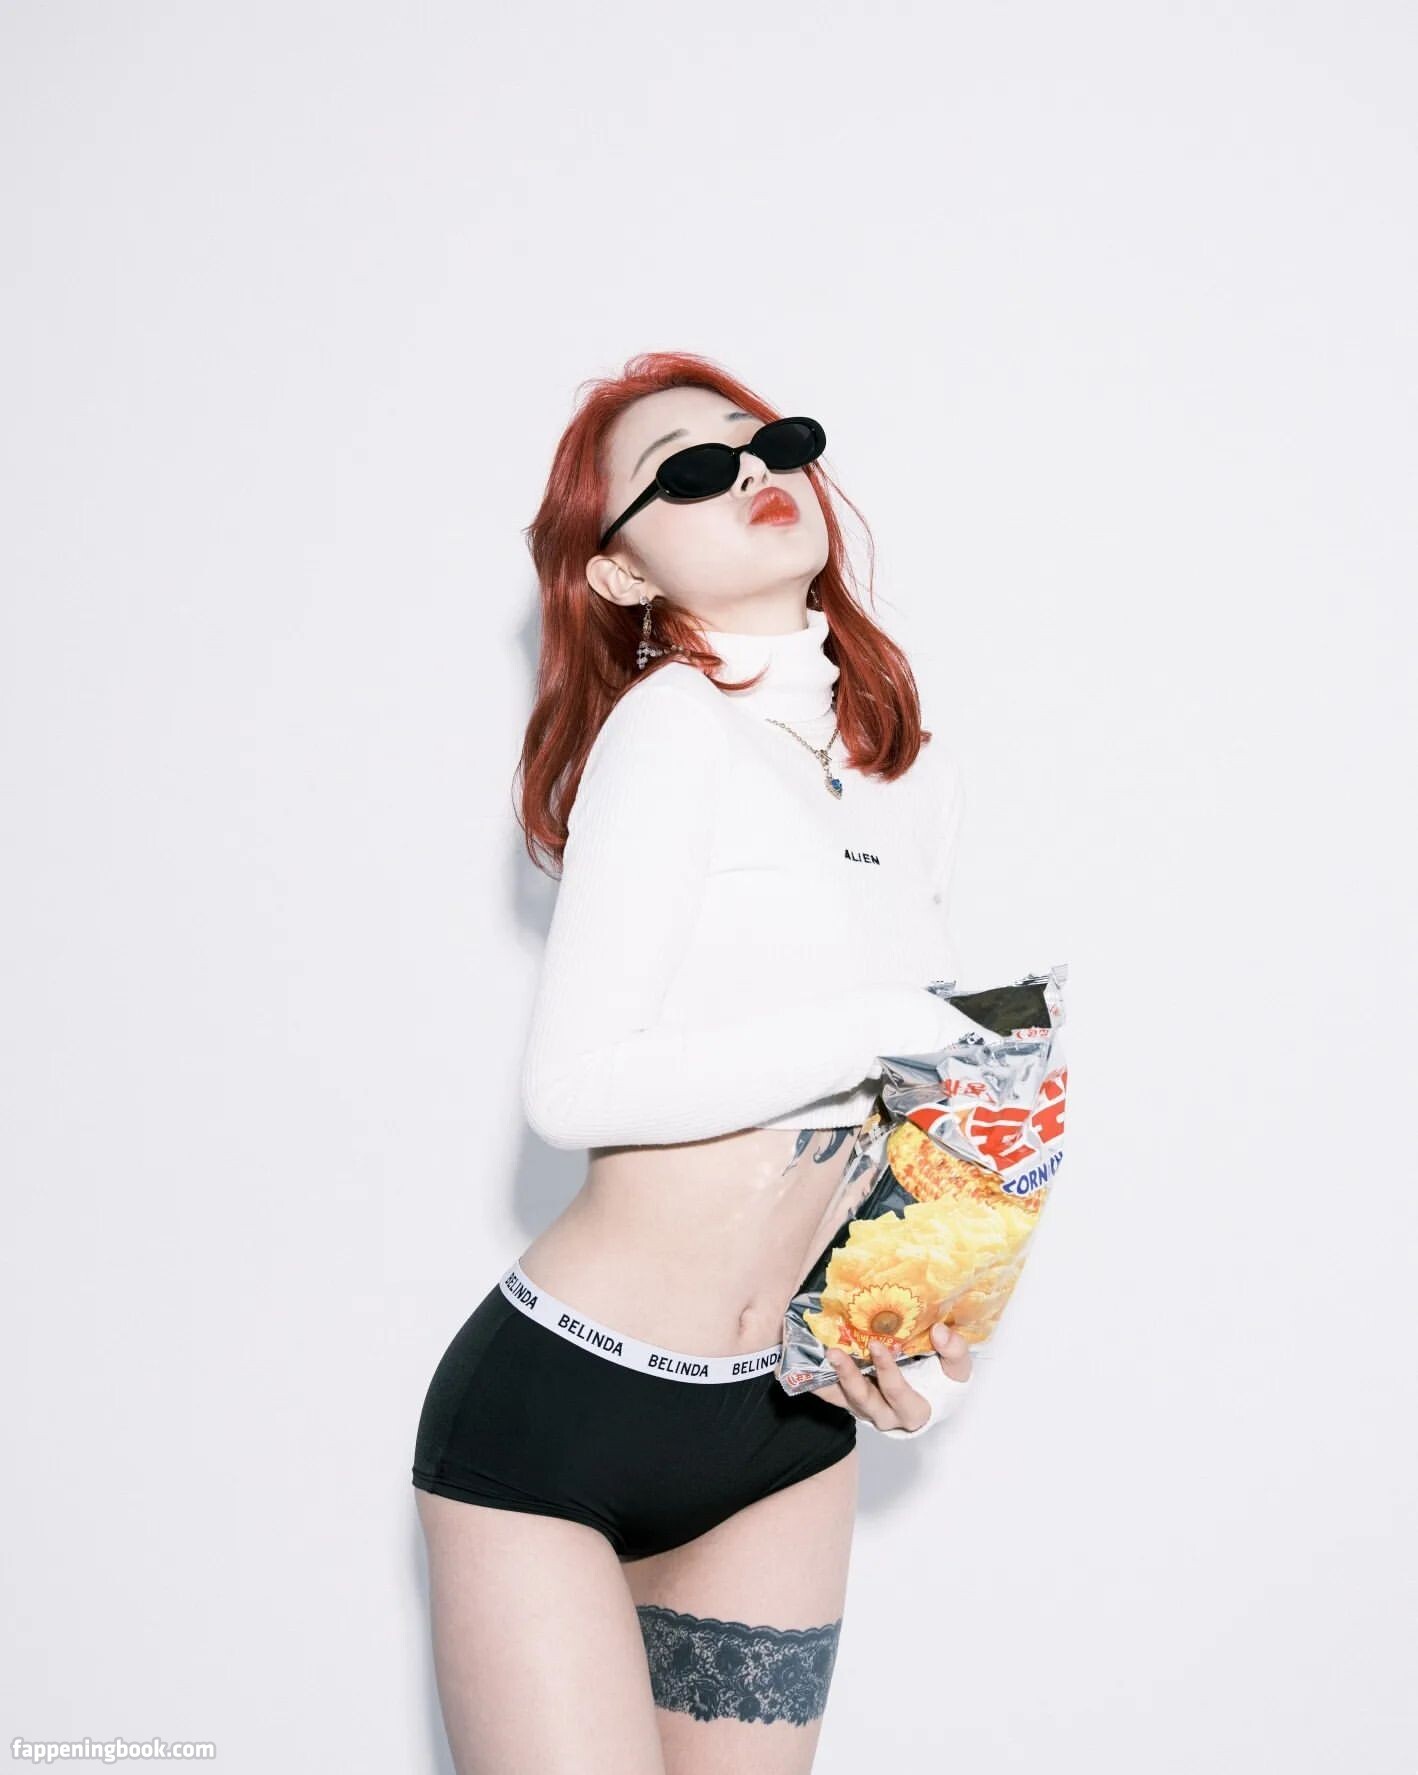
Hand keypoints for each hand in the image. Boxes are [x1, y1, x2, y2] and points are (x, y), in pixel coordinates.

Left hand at [816, 1320, 972, 1432]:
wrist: (932, 1396)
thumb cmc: (944, 1382)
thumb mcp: (957, 1369)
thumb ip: (954, 1351)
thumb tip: (939, 1332)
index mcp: (915, 1410)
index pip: (898, 1393)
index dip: (887, 1372)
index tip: (876, 1345)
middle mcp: (887, 1415)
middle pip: (865, 1401)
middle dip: (849, 1377)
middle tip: (835, 1353)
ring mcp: (867, 1410)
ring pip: (846, 1399)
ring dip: (829, 1379)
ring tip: (817, 1357)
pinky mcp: (853, 1401)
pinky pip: (834, 1396)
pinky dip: (818, 1383)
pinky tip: (804, 1367)